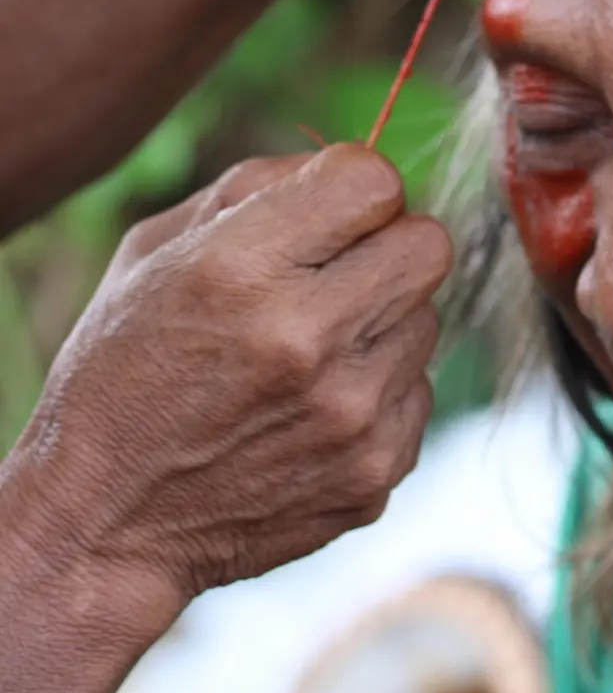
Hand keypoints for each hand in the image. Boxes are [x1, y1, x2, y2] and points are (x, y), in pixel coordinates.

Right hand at [1, 145, 452, 611]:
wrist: (103, 527)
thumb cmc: (122, 374)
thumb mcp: (151, 254)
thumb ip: (258, 187)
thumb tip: (356, 165)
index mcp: (239, 271)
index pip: (377, 181)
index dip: (357, 188)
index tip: (331, 214)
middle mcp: (304, 340)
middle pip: (429, 244)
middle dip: (389, 244)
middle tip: (341, 271)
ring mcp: (349, 415)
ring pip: (429, 317)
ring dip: (381, 322)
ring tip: (310, 353)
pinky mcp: (377, 472)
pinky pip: (418, 390)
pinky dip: (378, 391)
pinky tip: (313, 410)